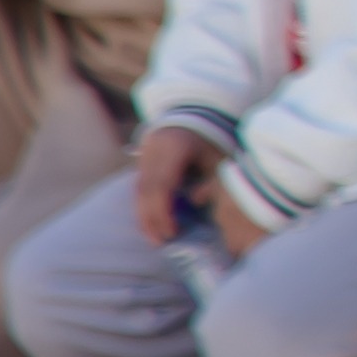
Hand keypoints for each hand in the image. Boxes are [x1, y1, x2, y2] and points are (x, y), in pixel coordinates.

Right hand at [127, 121, 228, 246]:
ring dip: (144, 215)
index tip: (173, 232)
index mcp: (175, 146)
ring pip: (138, 190)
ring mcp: (144, 153)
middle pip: (146, 190)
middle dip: (152, 218)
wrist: (196, 115)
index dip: (164, 212)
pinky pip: (138, 186)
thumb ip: (211, 181)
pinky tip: (149, 223)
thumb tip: (196, 202)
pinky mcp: (141, 159)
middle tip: (161, 242)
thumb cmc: (214, 140)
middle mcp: (154, 149)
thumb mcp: (219, 158)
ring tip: (153, 238)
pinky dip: (143, 206)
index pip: (163, 185)